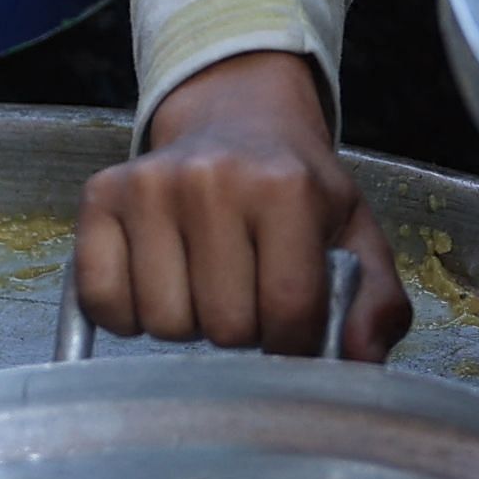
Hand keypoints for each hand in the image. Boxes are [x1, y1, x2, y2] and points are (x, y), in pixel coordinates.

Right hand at [78, 55, 408, 358]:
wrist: (238, 118)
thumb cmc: (297, 188)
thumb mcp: (356, 233)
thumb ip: (378, 301)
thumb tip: (363, 359)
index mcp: (286, 186)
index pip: (289, 311)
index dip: (296, 342)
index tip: (294, 326)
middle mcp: (212, 178)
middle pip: (224, 327)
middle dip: (243, 331)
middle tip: (248, 292)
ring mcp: (149, 185)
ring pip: (163, 323)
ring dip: (188, 324)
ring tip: (206, 283)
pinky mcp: (100, 196)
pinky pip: (103, 301)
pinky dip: (128, 313)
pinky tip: (159, 282)